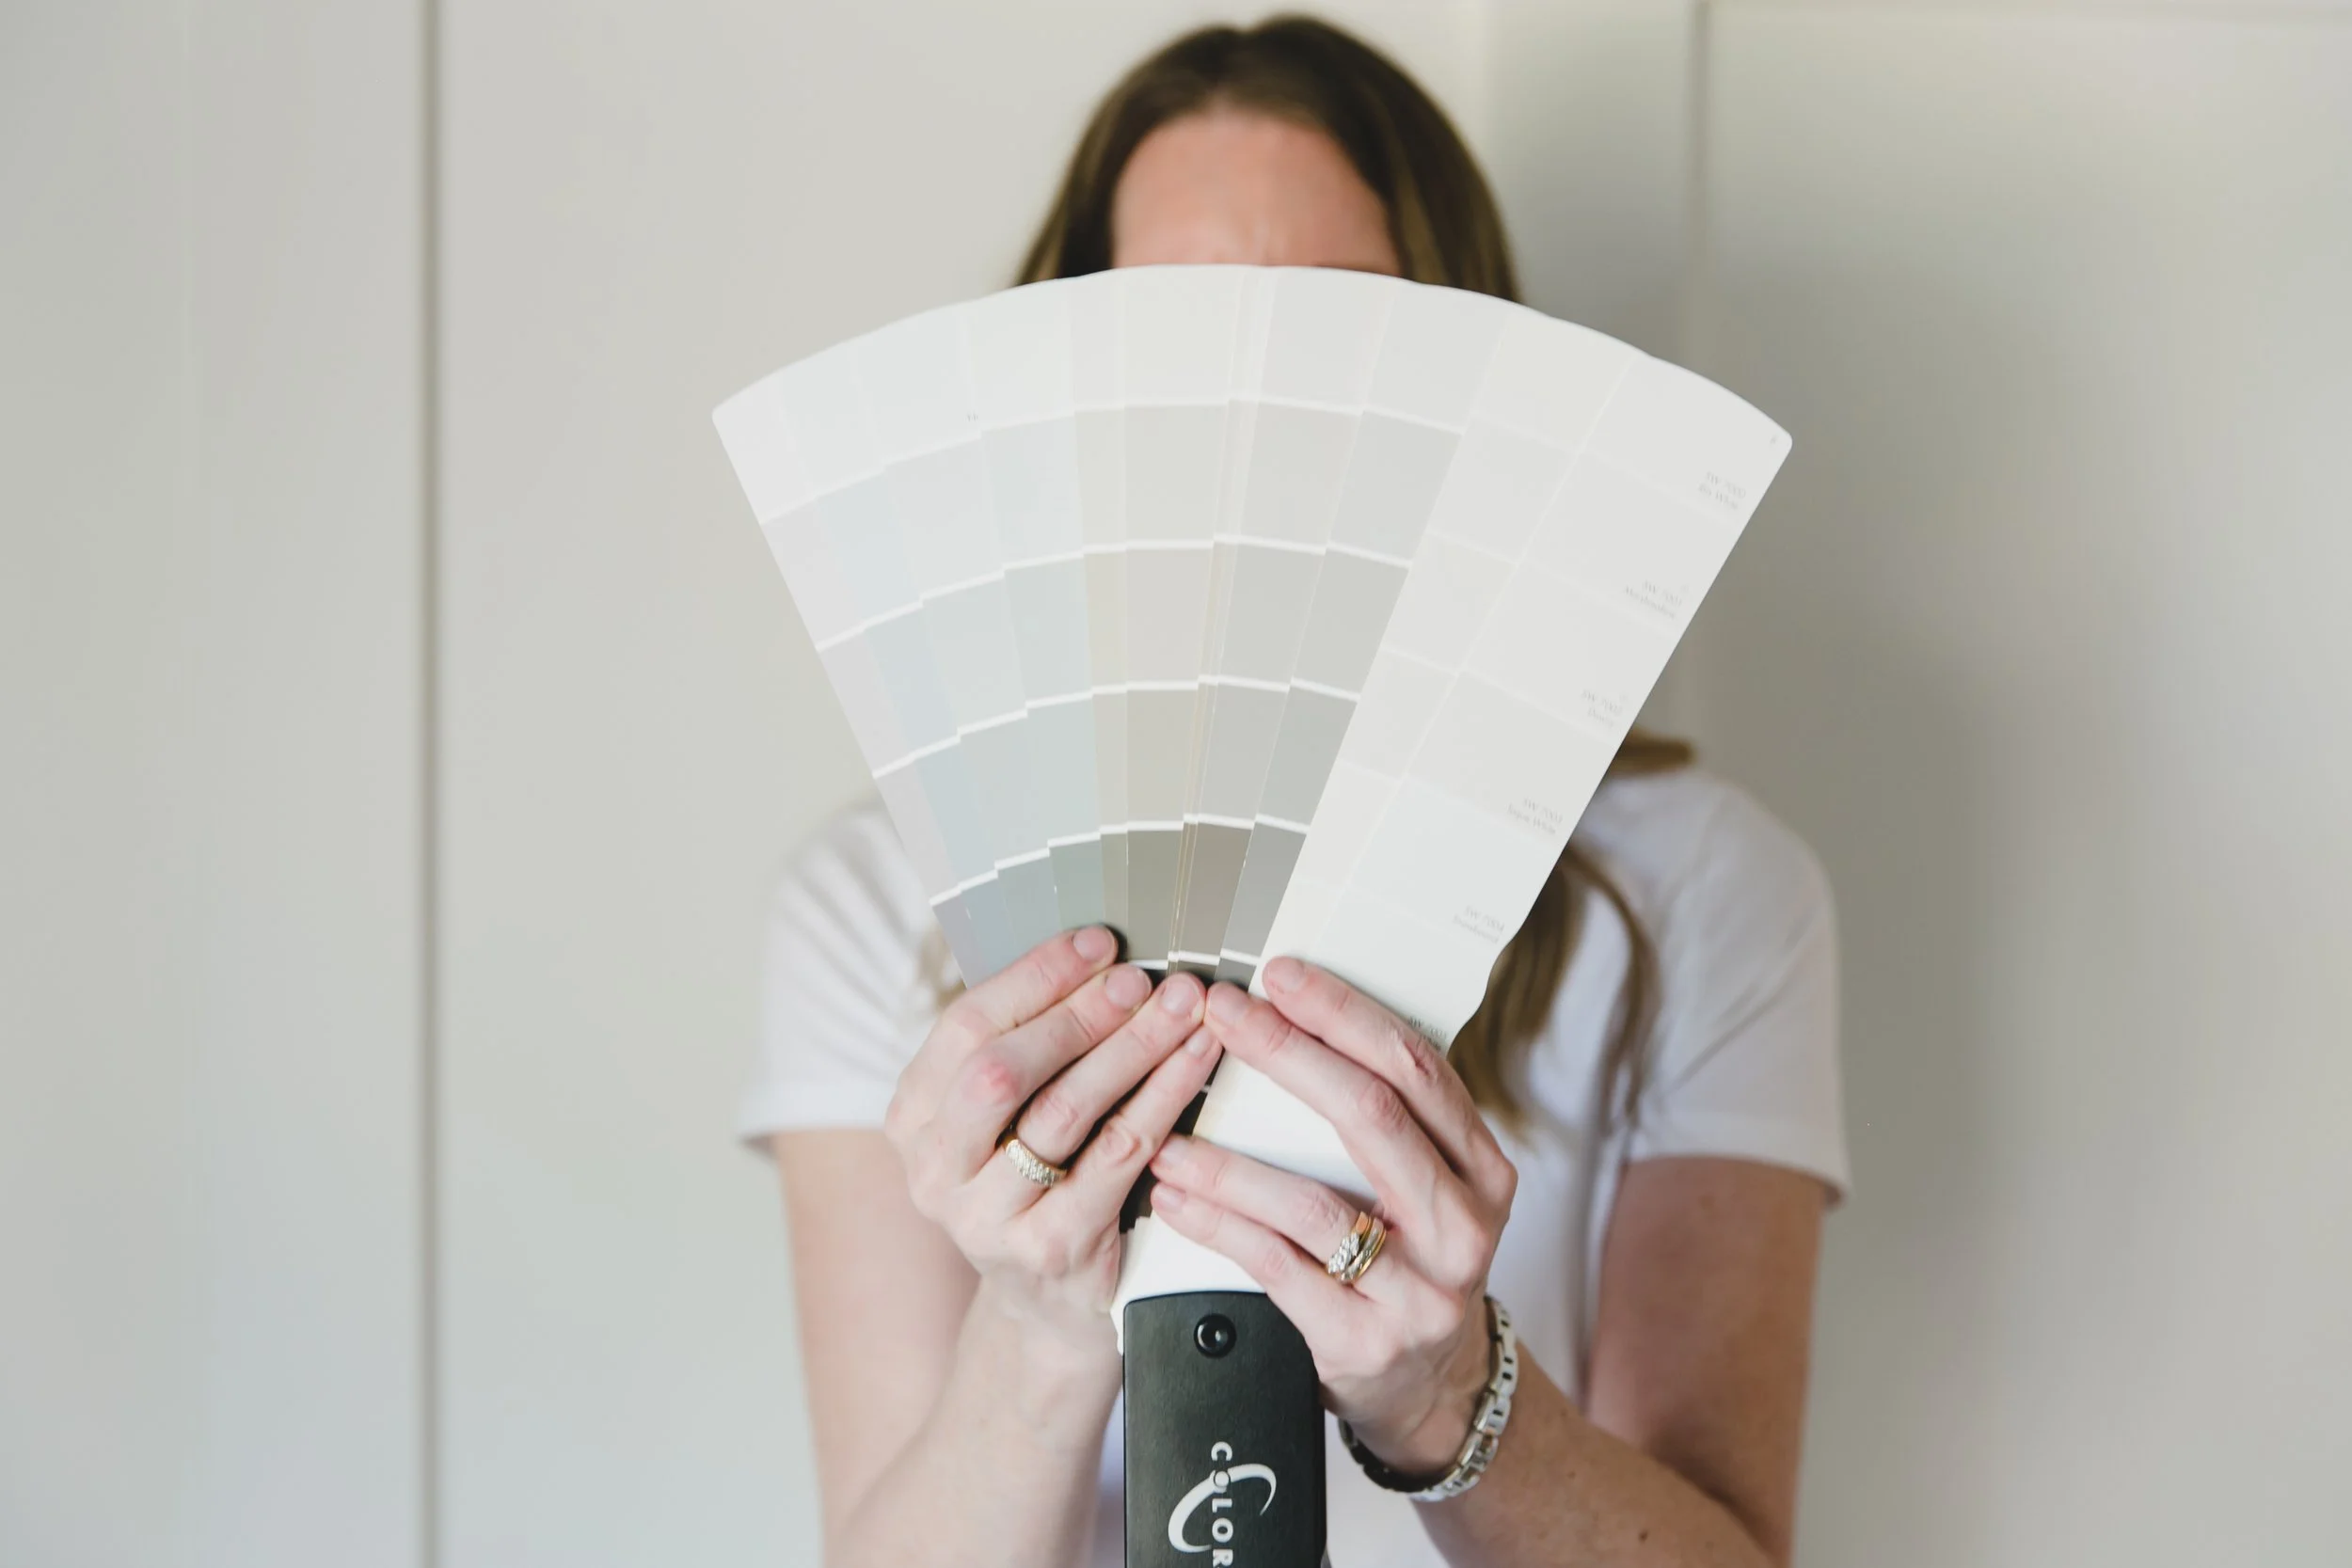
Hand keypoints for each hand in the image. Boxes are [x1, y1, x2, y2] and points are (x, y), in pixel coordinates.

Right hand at [883, 927, 1218, 1351]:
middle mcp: (936, 1170)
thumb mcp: (1007, 1119)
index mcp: (914, 1117)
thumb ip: (1029, 1047)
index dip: (1036, 976)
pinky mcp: (1048, 1248)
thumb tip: (1102, 957)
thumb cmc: (1041, 1183)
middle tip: (1145, 979)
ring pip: (1063, 1110)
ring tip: (1183, 1007)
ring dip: (1132, 1048)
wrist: (1052, 1305)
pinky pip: (1115, 1156)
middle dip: (1080, 1013)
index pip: (966, 1025)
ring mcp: (986, 1217)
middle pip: (1002, 1069)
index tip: (1099, 943)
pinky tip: (1196, 1061)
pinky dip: (1162, 1097)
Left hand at [1144, 957, 1517, 1477]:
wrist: (1428, 1387)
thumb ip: (1389, 1121)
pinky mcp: (1363, 1341)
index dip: (1344, 1015)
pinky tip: (1178, 1198)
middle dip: (1287, 1054)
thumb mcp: (1428, 1189)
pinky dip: (1218, 1226)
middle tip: (1224, 1015)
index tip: (1281, 976)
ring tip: (1171, 1132)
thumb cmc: (1411, 1263)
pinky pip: (1277, 1267)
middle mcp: (1462, 1226)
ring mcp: (1418, 1290)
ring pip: (1314, 1203)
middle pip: (1371, 1116)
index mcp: (1483, 1170)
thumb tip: (1296, 1016)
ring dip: (1230, 1161)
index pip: (1416, 1069)